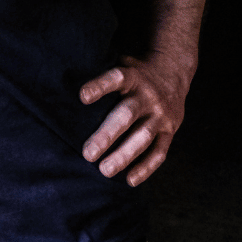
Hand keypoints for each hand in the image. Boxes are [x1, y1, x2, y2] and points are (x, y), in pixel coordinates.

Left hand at [79, 52, 192, 186]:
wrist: (175, 70)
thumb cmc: (136, 70)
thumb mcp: (122, 61)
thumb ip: (103, 73)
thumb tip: (67, 84)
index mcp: (133, 76)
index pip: (116, 78)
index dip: (100, 86)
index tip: (82, 97)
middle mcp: (148, 95)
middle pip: (126, 115)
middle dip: (107, 135)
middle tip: (88, 154)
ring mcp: (161, 114)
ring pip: (143, 137)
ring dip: (124, 156)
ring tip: (104, 171)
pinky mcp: (170, 130)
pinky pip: (159, 152)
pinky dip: (146, 167)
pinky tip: (129, 180)